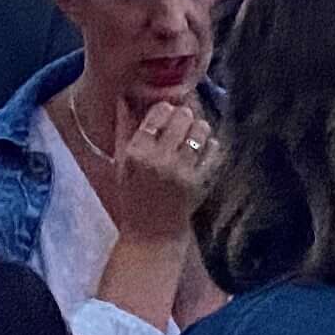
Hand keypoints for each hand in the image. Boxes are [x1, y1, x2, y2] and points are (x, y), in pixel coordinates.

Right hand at [88, 98, 217, 244]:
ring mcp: (182, 171)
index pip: (157, 114)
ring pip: (200, 131)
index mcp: (136, 152)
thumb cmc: (132, 198)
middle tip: (183, 120)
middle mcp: (159, 159)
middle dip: (184, 115)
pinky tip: (204, 149)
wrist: (151, 236)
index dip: (165, 108)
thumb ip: (123, 129)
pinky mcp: (199, 182)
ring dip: (199, 128)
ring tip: (194, 133)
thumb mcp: (121, 164)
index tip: (167, 111)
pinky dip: (211, 146)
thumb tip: (124, 98)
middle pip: (182, 117)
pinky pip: (213, 151)